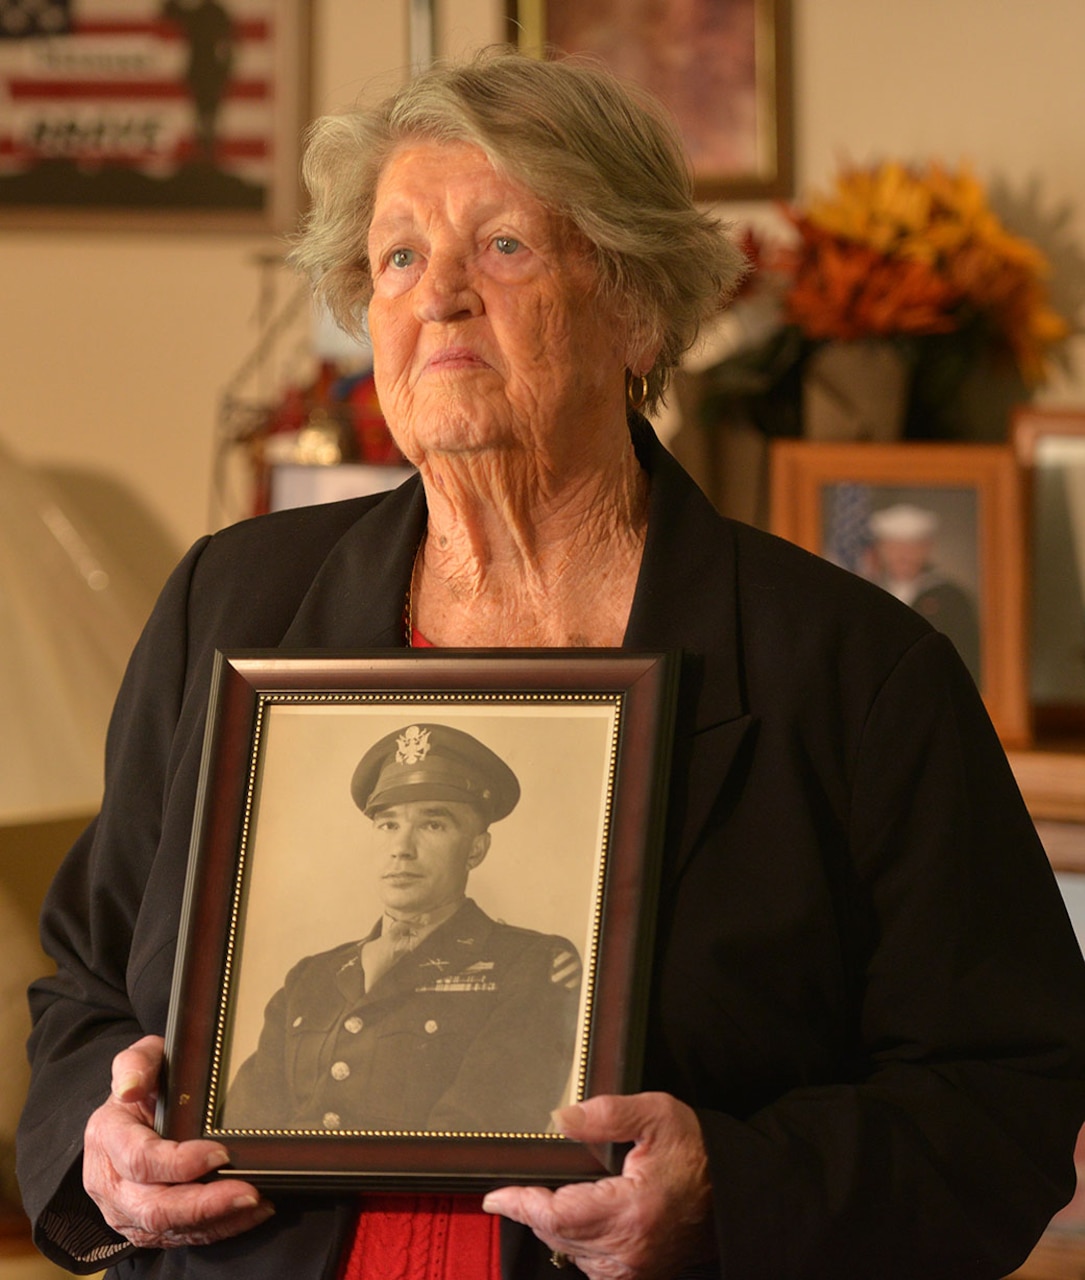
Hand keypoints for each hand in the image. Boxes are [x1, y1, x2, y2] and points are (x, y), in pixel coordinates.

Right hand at [83, 1035, 274, 1248]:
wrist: (131, 1112)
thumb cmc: (145, 1083)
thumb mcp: (141, 1059)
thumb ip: (135, 1063)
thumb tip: (130, 1087)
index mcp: (107, 1137)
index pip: (140, 1160)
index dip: (180, 1162)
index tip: (221, 1152)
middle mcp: (109, 1182)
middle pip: (153, 1207)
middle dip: (203, 1204)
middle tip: (247, 1191)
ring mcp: (124, 1210)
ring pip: (166, 1229)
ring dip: (215, 1220)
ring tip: (255, 1202)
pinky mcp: (143, 1227)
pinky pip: (179, 1236)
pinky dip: (218, 1228)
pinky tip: (250, 1213)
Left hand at [482, 1092, 714, 1279]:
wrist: (736, 1193)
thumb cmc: (698, 1152)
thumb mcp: (657, 1115)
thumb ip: (607, 1114)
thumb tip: (561, 1118)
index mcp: (630, 1212)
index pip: (556, 1215)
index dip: (521, 1204)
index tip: (495, 1196)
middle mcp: (629, 1251)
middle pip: (558, 1236)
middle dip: (532, 1212)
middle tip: (515, 1190)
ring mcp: (635, 1269)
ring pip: (571, 1254)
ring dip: (553, 1228)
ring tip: (544, 1200)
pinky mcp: (641, 1275)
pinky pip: (593, 1267)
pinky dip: (576, 1244)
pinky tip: (577, 1221)